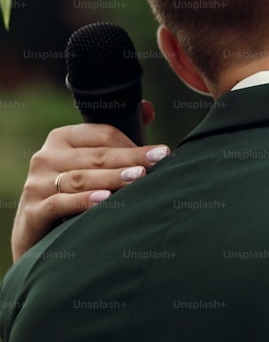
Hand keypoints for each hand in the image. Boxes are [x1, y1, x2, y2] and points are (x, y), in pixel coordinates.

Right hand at [12, 101, 169, 261]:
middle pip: (96, 155)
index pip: (102, 134)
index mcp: (62, 138)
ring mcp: (37, 183)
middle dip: (130, 159)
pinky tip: (104, 199)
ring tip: (138, 178)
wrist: (39, 233)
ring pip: (82, 178)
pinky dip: (83, 201)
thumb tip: (149, 108)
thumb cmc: (74, 190)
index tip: (162, 153)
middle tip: (157, 163)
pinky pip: (61, 202)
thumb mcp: (90, 162)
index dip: (133, 143)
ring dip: (112, 178)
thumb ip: (117, 136)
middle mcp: (46, 157)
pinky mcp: (33, 210)